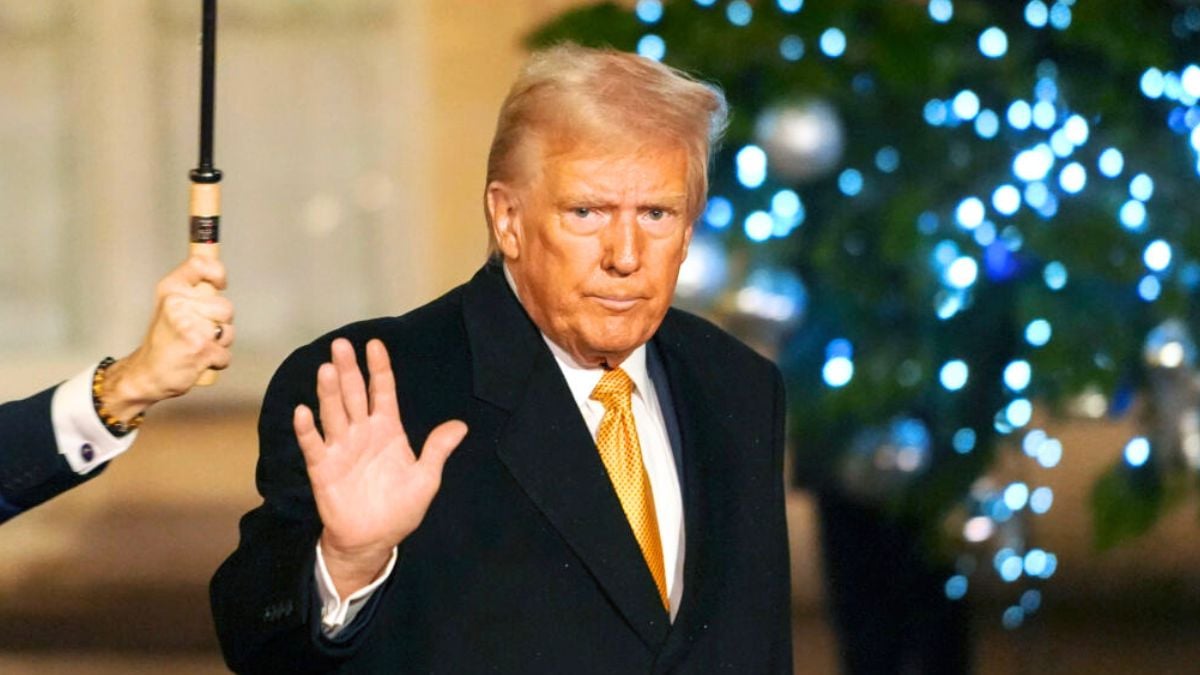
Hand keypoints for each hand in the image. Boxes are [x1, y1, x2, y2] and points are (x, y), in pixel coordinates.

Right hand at [102, 255, 234, 421]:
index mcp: (170, 289)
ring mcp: (189, 326)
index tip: (220, 285)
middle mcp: (178, 303)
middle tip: (200, 331)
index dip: (217, 273)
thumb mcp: (170, 306)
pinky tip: (198, 360)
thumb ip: (192, 292)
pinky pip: (226, 354)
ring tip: (198, 346)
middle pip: (225, 306)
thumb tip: (218, 281)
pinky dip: (217, 361)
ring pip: (228, 331)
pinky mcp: (200, 348)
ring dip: (220, 343)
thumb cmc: (163, 341)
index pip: (200, 264)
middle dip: (221, 323)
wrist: (146, 373)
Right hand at [293, 338, 467, 596]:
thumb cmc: (400, 508)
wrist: (374, 539)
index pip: (383, 391)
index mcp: (387, 430)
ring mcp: (341, 448)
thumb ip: (438, 450)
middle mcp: (362, 432)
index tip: (376, 345)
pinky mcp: (323, 468)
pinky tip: (303, 412)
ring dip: (329, 392)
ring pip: (334, 413)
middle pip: (354, 394)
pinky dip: (307, 429)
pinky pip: (314, 445)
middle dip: (349, 370)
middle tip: (342, 345)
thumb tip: (461, 426)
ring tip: (326, 369)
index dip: (380, 368)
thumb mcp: (426, 478)